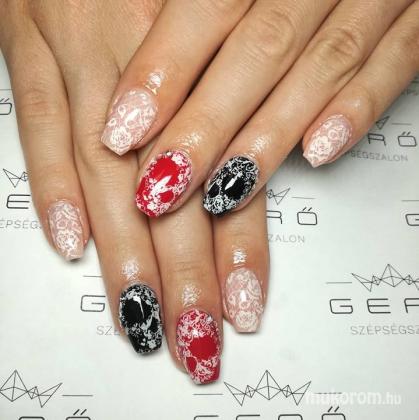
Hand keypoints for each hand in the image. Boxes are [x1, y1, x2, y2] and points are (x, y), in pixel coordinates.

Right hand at [0, 0, 268, 383]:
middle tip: (194, 334)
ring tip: (140, 315)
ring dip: (124, 250)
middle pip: (168, 190)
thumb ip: (227, 109)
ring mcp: (82, 52)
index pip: (228, 174)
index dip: (237, 246)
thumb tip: (234, 189)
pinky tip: (69, 241)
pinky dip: (52, 185)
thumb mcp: (220, 26)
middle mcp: (147, 65)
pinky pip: (37, 121)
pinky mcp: (30, 43)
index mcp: (207, 56)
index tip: (241, 304)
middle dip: (182, 272)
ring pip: (105, 171)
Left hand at [101, 0, 418, 216]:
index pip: (206, 8)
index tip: (123, 132)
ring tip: (222, 191)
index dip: (163, 72)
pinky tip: (319, 152)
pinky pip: (397, 60)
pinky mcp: (417, 16)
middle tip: (162, 188)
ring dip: (268, 137)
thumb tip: (145, 74)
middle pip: (257, 51)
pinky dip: (358, 107)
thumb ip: (206, 9)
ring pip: (320, 66)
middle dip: (207, 127)